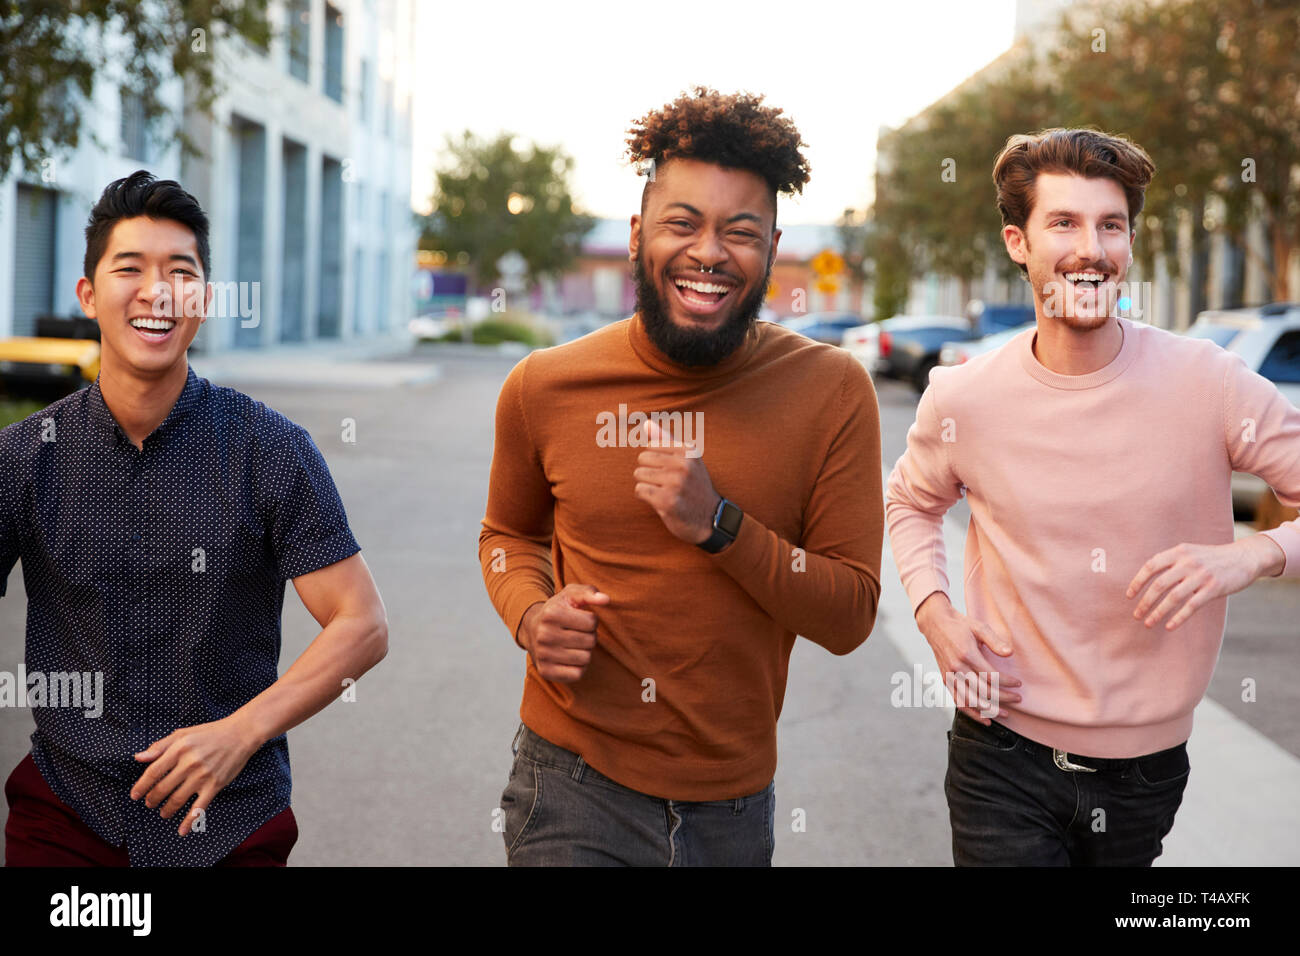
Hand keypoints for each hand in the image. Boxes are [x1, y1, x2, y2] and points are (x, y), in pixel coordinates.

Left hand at [131, 716, 262, 835]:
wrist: (241, 734)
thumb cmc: (211, 733)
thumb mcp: (183, 733)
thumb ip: (160, 746)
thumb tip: (138, 758)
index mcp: (179, 748)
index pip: (153, 771)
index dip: (141, 786)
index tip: (134, 795)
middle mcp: (189, 763)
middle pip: (163, 788)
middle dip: (152, 799)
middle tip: (149, 803)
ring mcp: (202, 775)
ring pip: (177, 800)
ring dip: (166, 810)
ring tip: (163, 813)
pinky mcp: (215, 785)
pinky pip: (199, 808)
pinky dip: (189, 822)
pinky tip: (182, 831)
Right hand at [519, 584, 610, 683]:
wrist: (531, 629)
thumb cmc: (557, 610)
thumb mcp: (570, 594)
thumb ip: (589, 592)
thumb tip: (606, 599)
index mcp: (551, 614)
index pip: (592, 622)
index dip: (591, 620)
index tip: (580, 619)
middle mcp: (544, 635)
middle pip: (590, 641)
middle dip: (589, 636)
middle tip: (577, 633)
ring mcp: (543, 655)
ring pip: (586, 658)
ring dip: (585, 651)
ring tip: (574, 644)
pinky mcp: (546, 672)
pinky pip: (577, 674)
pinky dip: (579, 667)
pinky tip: (570, 657)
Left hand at [633, 419, 719, 544]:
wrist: (710, 519)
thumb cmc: (694, 487)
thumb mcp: (687, 460)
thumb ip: (666, 440)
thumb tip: (646, 424)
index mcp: (689, 450)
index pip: (651, 446)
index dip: (656, 461)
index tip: (671, 472)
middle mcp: (684, 464)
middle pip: (642, 459)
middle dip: (649, 472)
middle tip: (666, 484)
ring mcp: (676, 483)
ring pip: (639, 474)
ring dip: (647, 485)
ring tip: (664, 492)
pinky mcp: (667, 501)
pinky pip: (639, 490)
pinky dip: (645, 497)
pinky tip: (660, 501)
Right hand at [915, 592, 1021, 724]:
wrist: (936, 625)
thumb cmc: (961, 625)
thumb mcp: (979, 627)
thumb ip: (995, 641)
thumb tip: (1010, 653)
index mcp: (967, 654)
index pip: (990, 676)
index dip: (1007, 682)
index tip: (1018, 683)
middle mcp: (957, 668)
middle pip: (982, 691)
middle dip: (1003, 698)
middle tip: (1018, 699)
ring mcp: (950, 676)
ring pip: (970, 701)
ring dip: (989, 710)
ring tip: (1005, 714)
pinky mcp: (946, 681)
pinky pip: (958, 702)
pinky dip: (972, 713)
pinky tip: (985, 719)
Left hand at [1126, 538, 1279, 630]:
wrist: (1244, 557)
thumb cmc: (1212, 558)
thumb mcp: (1190, 553)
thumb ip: (1171, 562)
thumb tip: (1148, 581)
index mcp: (1179, 552)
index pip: (1151, 566)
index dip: (1138, 582)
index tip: (1129, 596)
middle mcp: (1188, 562)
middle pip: (1159, 585)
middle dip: (1145, 602)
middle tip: (1136, 615)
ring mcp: (1201, 576)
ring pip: (1173, 597)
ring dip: (1158, 612)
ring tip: (1148, 623)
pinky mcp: (1214, 589)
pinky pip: (1191, 606)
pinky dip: (1178, 618)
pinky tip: (1168, 626)